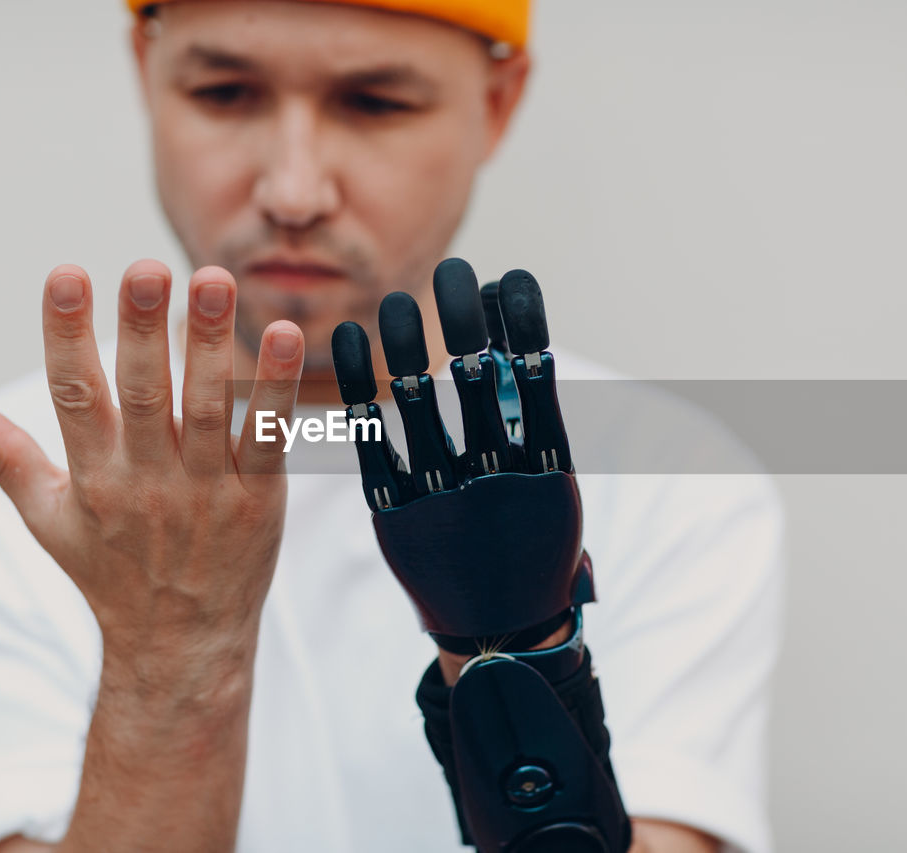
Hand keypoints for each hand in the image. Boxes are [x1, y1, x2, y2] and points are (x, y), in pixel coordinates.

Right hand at [0, 260, 304, 661]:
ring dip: (212, 343)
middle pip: (143, 394)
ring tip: (215, 281)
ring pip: (208, 407)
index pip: (73, 395)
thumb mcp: (45, 518)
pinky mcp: (258, 499)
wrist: (181, 645)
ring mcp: (205, 490)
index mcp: (92, 477)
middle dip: (142, 329)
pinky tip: (282, 336)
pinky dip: (275, 391)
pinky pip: (268, 438)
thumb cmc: (109, 573)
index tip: (65, 273)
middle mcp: (146, 481)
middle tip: (147, 267)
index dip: (66, 334)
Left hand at [331, 260, 592, 651]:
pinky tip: (351, 345)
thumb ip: (536, 426)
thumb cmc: (533, 550)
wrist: (499, 631)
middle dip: (461, 322)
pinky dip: (361, 393)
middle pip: (474, 382)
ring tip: (395, 301)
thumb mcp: (555, 491)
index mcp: (545, 470)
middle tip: (451, 272)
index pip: (533, 378)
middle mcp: (494, 480)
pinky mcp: (396, 514)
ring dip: (406, 348)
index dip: (521, 325)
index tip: (508, 278)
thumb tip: (516, 353)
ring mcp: (443, 498)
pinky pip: (374, 444)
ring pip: (422, 407)